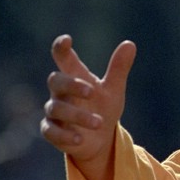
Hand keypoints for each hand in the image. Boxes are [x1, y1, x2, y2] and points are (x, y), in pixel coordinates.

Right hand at [40, 35, 135, 166]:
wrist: (101, 138)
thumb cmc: (104, 106)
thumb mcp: (114, 88)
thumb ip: (119, 68)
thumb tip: (130, 43)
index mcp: (75, 77)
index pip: (64, 58)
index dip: (61, 48)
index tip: (66, 40)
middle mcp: (61, 92)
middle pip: (56, 81)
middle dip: (72, 85)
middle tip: (91, 92)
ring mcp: (54, 112)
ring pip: (56, 108)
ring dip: (78, 115)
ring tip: (99, 122)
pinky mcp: (51, 131)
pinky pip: (50, 131)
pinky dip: (64, 135)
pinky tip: (80, 139)